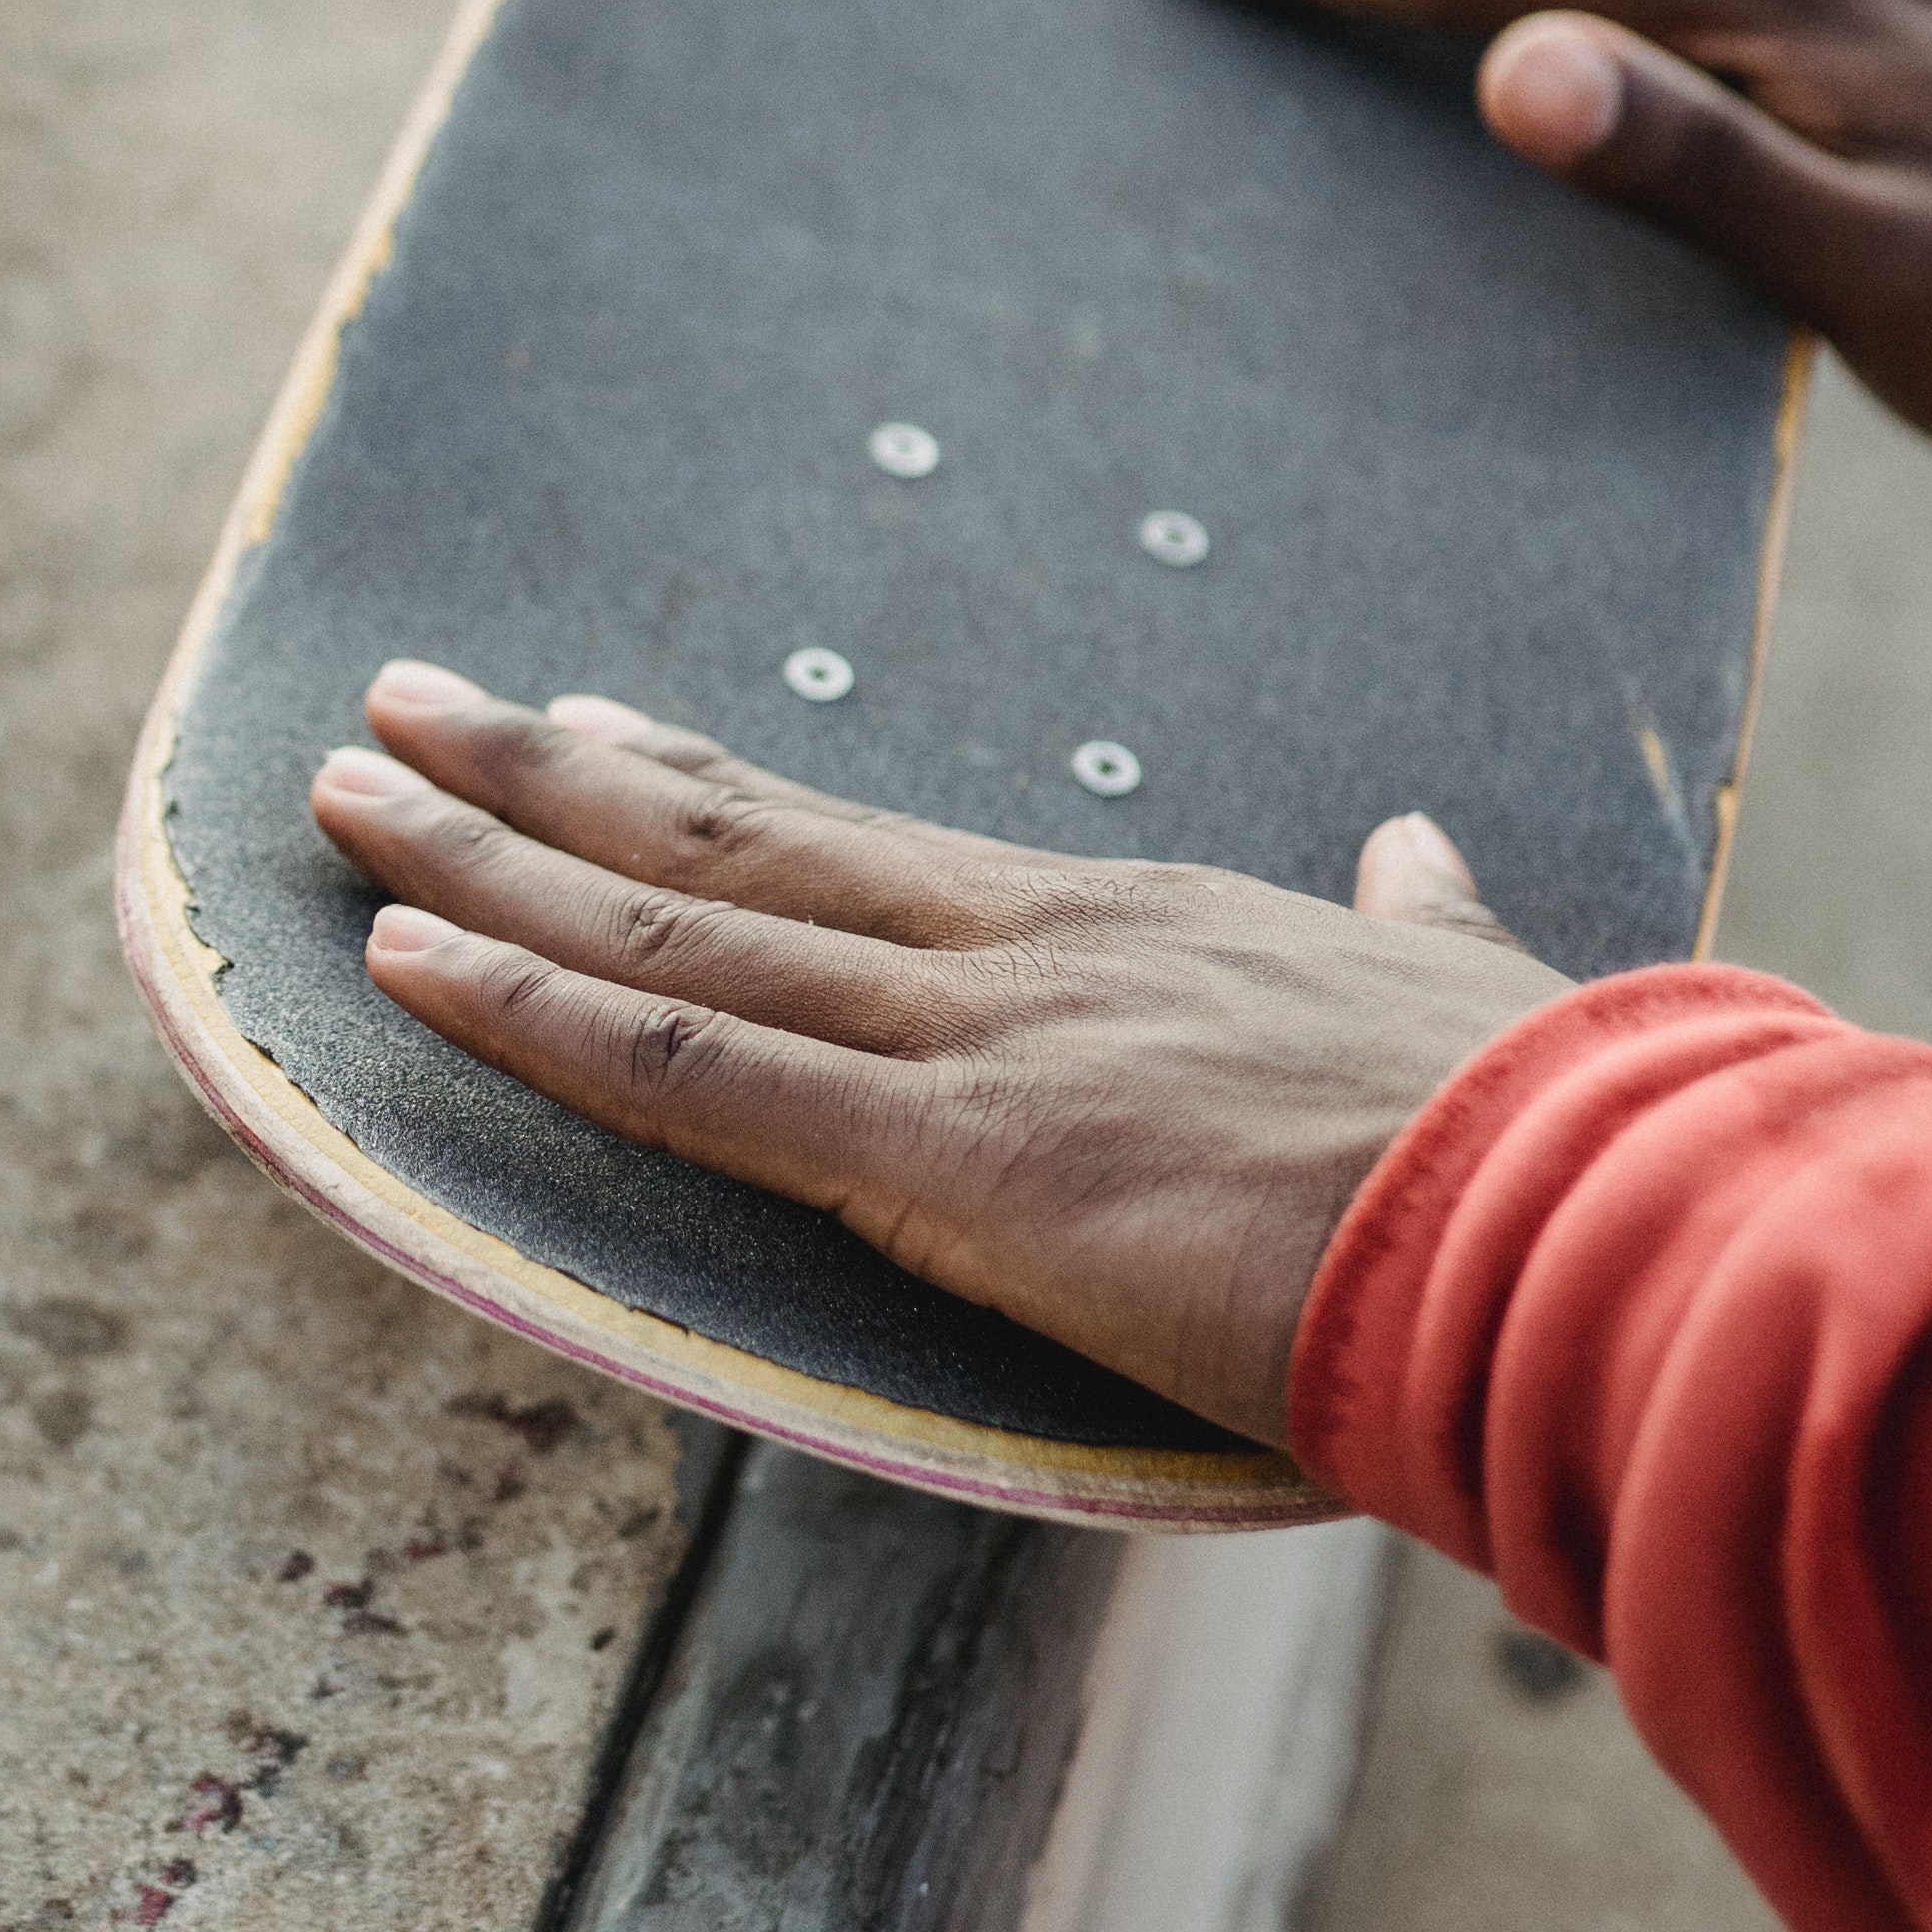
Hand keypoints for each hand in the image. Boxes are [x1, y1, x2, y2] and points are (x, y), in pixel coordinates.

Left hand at [307, 663, 1556, 1440]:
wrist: (1594, 1222)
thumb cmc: (1549, 1143)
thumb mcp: (1464, 1002)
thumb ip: (1418, 930)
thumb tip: (1419, 861)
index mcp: (1120, 927)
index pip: (851, 848)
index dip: (693, 788)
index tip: (577, 728)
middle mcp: (1016, 951)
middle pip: (723, 846)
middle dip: (534, 777)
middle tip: (391, 709)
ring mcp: (973, 1044)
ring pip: (667, 930)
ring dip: (480, 868)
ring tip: (338, 798)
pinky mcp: (954, 1160)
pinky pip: (690, 1071)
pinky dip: (532, 1013)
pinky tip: (407, 966)